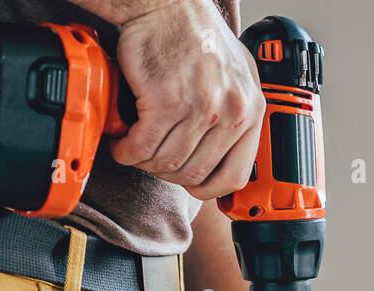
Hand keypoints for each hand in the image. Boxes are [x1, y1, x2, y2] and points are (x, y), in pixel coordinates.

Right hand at [110, 0, 262, 199]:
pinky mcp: (166, 100)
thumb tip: (225, 158)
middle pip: (194, 174)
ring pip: (166, 163)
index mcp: (251, 111)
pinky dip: (126, 151)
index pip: (235, 176)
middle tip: (152, 161)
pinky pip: (143, 147)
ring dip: (143, 163)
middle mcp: (230, 111)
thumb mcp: (235, 78)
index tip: (189, 185)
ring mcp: (200, 107)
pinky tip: (122, 142)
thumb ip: (236, 116)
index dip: (207, 190)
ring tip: (134, 150)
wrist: (167, 4)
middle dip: (166, 174)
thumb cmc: (196, 38)